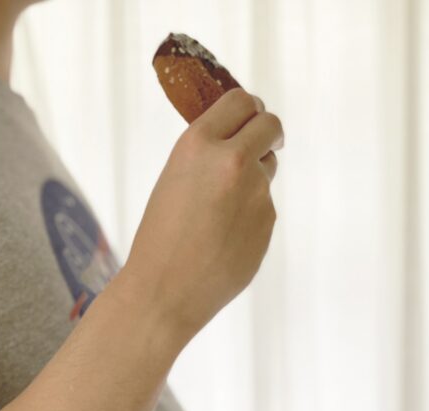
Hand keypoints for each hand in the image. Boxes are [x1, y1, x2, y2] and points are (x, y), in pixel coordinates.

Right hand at [117, 88, 282, 345]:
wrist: (163, 291)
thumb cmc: (158, 238)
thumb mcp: (174, 179)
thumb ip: (209, 156)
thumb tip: (245, 141)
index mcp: (198, 144)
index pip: (241, 101)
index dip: (249, 108)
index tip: (251, 117)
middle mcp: (232, 162)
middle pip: (270, 125)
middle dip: (268, 132)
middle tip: (261, 143)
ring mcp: (256, 193)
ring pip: (267, 170)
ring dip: (254, 179)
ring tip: (219, 212)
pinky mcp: (267, 222)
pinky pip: (264, 207)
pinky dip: (249, 216)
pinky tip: (223, 239)